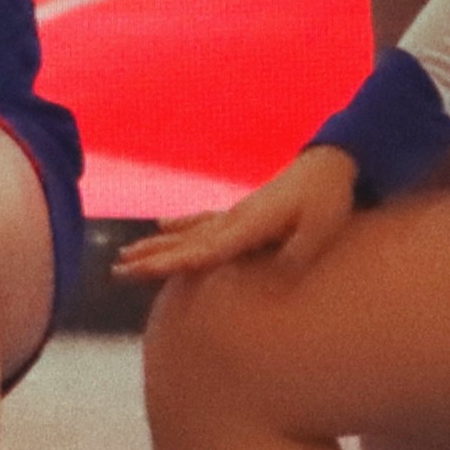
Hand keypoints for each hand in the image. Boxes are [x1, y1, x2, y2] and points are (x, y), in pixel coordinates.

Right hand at [114, 149, 363, 283]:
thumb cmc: (329, 198)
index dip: (170, 263)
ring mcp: (235, 214)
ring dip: (157, 245)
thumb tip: (271, 286)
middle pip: (185, 243)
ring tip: (126, 254)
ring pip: (187, 233)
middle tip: (117, 270)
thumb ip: (295, 256)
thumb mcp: (320, 230)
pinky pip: (202, 222)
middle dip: (151, 258)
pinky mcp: (242, 212)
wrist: (332, 162)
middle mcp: (234, 219)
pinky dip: (180, 226)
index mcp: (249, 225)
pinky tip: (161, 225)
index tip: (139, 271)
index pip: (202, 251)